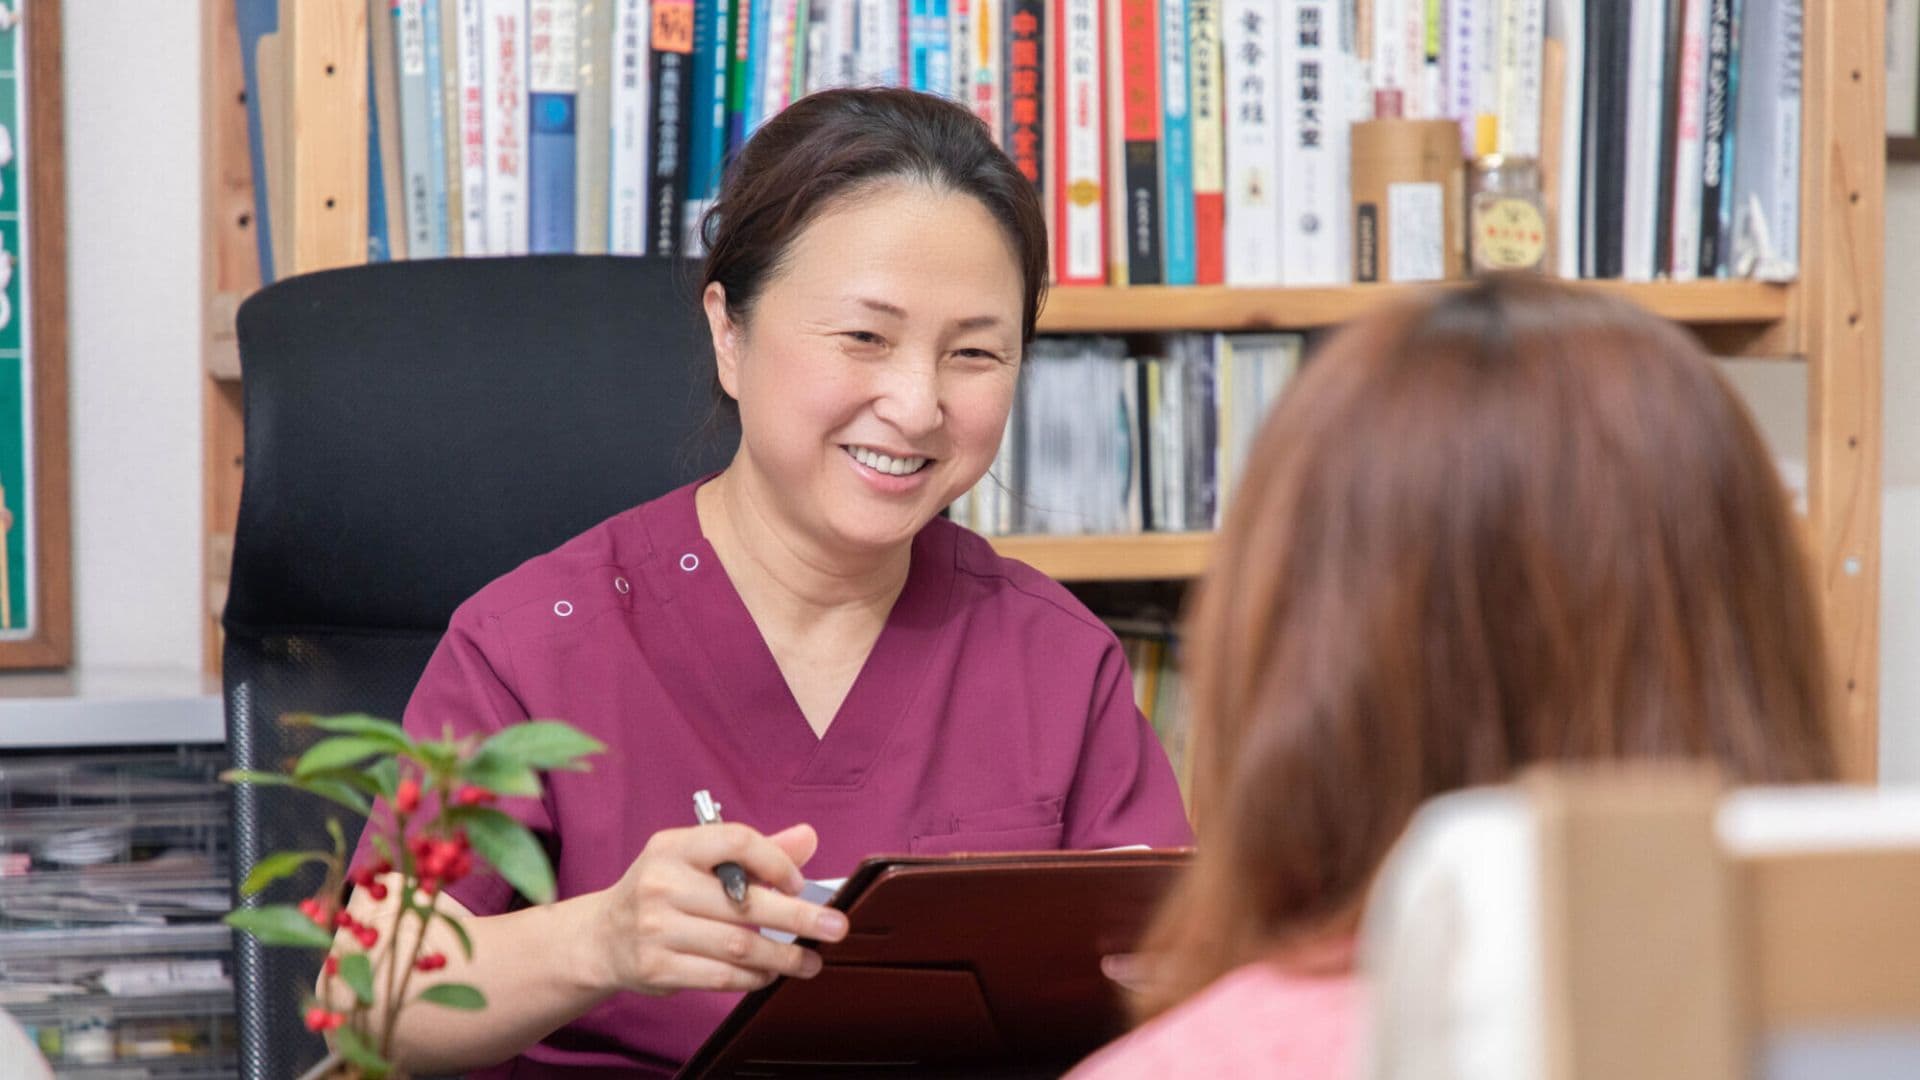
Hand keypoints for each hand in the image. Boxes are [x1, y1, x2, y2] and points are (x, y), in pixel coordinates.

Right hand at [582, 822, 849, 995]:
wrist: (602, 938)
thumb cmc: (662, 892)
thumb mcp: (697, 860)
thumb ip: (754, 851)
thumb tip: (808, 837)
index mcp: (674, 847)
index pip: (736, 841)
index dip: (776, 862)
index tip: (799, 883)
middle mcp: (662, 884)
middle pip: (744, 902)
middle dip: (798, 918)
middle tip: (835, 927)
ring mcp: (656, 928)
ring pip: (737, 946)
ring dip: (782, 957)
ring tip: (810, 962)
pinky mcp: (656, 968)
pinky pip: (719, 977)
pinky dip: (752, 979)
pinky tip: (769, 975)